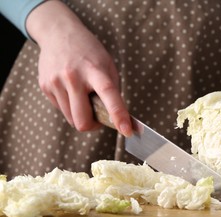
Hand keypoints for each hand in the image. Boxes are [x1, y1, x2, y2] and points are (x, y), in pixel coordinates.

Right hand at [26, 0, 131, 135]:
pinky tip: (72, 91)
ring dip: (81, 116)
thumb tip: (119, 119)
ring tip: (84, 99)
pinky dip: (70, 108)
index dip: (118, 114)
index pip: (108, 95)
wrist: (59, 34)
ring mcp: (56, 82)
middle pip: (82, 120)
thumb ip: (112, 91)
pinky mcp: (45, 87)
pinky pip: (62, 110)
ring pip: (71, 120)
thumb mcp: (107, 66)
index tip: (127, 130)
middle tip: (99, 118)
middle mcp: (73, 77)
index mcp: (95, 70)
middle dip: (93, 126)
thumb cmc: (89, 53)